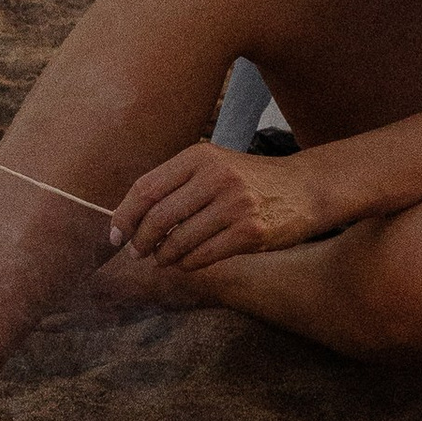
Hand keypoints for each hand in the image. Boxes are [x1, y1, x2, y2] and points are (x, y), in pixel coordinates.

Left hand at [104, 140, 332, 272]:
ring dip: (164, 257)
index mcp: (201, 156)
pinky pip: (203, 256)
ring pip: (179, 241)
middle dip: (141, 241)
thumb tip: (129, 218)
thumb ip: (177, 184)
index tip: (115, 235)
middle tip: (138, 253)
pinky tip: (187, 262)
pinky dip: (188, 264)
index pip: (147, 188)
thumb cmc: (251, 181)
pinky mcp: (251, 232)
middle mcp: (217, 177)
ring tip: (164, 259)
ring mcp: (235, 205)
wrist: (306, 188)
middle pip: (159, 217)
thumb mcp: (215, 166)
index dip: (124, 215)